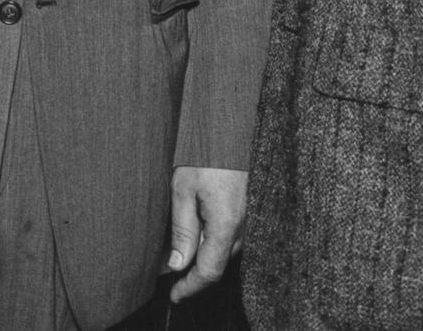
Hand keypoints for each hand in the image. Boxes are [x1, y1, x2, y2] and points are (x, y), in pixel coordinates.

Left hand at [165, 166, 247, 302]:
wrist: (232, 127)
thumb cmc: (206, 153)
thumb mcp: (183, 188)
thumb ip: (182, 229)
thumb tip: (177, 264)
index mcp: (227, 225)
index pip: (209, 272)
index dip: (190, 287)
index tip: (174, 295)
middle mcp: (245, 227)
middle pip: (218, 262)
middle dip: (194, 270)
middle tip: (168, 268)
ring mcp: (253, 218)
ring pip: (227, 248)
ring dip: (205, 252)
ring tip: (180, 246)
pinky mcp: (254, 208)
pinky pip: (235, 233)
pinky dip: (217, 238)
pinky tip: (201, 228)